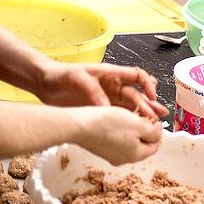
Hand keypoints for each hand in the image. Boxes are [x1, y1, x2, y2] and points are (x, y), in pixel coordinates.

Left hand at [35, 62, 169, 122]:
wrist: (44, 83)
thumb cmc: (60, 75)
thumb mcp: (76, 77)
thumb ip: (92, 90)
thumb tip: (106, 107)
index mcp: (111, 74)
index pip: (137, 76)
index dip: (147, 84)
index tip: (152, 96)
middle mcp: (112, 86)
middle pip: (137, 94)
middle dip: (149, 104)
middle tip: (159, 116)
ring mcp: (107, 97)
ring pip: (130, 106)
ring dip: (142, 114)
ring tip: (154, 123)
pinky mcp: (99, 109)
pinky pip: (118, 115)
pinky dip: (128, 121)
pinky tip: (134, 128)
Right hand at [74, 105, 163, 165]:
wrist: (79, 125)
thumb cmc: (108, 123)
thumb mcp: (138, 125)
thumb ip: (152, 132)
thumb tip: (157, 135)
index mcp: (136, 155)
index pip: (155, 146)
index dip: (158, 131)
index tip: (154, 119)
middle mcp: (123, 159)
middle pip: (142, 146)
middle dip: (145, 131)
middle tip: (142, 117)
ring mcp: (110, 156)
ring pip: (129, 143)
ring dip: (132, 131)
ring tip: (129, 117)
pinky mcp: (100, 149)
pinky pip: (116, 142)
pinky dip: (120, 132)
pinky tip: (115, 121)